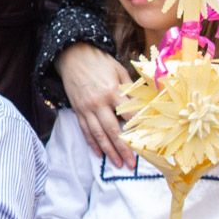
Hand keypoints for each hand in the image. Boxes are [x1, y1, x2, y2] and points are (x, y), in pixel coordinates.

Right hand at [56, 43, 134, 168]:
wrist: (73, 55)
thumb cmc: (99, 61)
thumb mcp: (119, 70)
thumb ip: (130, 88)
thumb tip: (144, 103)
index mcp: (112, 91)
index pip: (128, 115)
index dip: (137, 130)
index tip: (146, 143)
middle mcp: (99, 102)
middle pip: (113, 130)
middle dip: (123, 148)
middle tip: (131, 163)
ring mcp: (86, 108)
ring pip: (98, 134)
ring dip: (108, 151)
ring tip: (117, 163)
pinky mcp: (78, 110)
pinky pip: (85, 130)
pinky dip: (92, 143)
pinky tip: (99, 153)